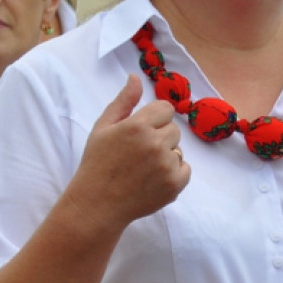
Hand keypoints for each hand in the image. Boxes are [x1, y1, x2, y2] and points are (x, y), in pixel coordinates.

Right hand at [67, 75, 189, 230]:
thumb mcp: (103, 127)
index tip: (141, 132)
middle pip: (174, 130)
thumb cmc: (97, 163)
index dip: (155, 119)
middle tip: (139, 153)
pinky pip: (185, 169)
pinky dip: (173, 174)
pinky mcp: (174, 185)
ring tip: (143, 169)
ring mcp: (167, 165)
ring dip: (166, 156)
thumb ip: (123, 101)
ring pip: (178, 150)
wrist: (98, 204)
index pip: (166, 109)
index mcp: (138, 125)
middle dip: (160, 138)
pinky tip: (153, 179)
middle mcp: (155, 143)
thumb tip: (136, 77)